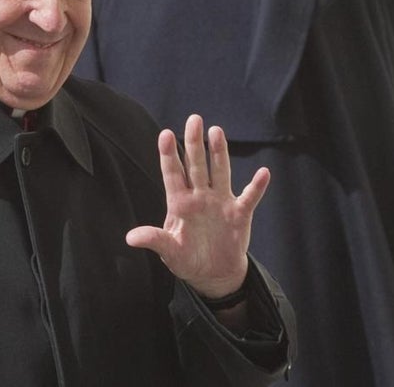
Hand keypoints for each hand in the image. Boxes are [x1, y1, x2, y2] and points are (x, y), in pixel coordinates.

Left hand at [125, 114, 269, 297]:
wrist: (213, 273)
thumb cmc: (186, 259)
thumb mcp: (169, 251)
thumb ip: (154, 240)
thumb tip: (130, 238)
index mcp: (179, 202)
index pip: (173, 173)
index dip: (168, 154)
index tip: (164, 133)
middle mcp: (199, 196)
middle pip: (196, 165)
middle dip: (194, 143)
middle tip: (194, 119)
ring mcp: (220, 202)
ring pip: (220, 172)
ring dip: (219, 153)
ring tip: (216, 131)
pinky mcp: (240, 214)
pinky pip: (249, 197)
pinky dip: (256, 186)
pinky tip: (263, 173)